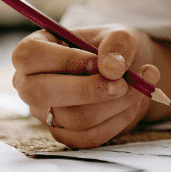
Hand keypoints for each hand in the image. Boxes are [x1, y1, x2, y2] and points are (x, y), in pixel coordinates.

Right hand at [11, 26, 162, 148]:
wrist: (129, 74)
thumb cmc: (114, 49)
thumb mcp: (120, 35)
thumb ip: (118, 43)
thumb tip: (111, 68)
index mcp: (33, 51)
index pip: (29, 56)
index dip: (65, 60)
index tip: (98, 62)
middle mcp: (30, 84)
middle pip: (41, 93)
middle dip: (89, 90)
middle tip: (124, 82)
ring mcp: (44, 113)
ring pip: (74, 118)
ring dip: (116, 104)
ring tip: (141, 86)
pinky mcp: (65, 135)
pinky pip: (90, 136)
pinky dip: (119, 119)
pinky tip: (133, 102)